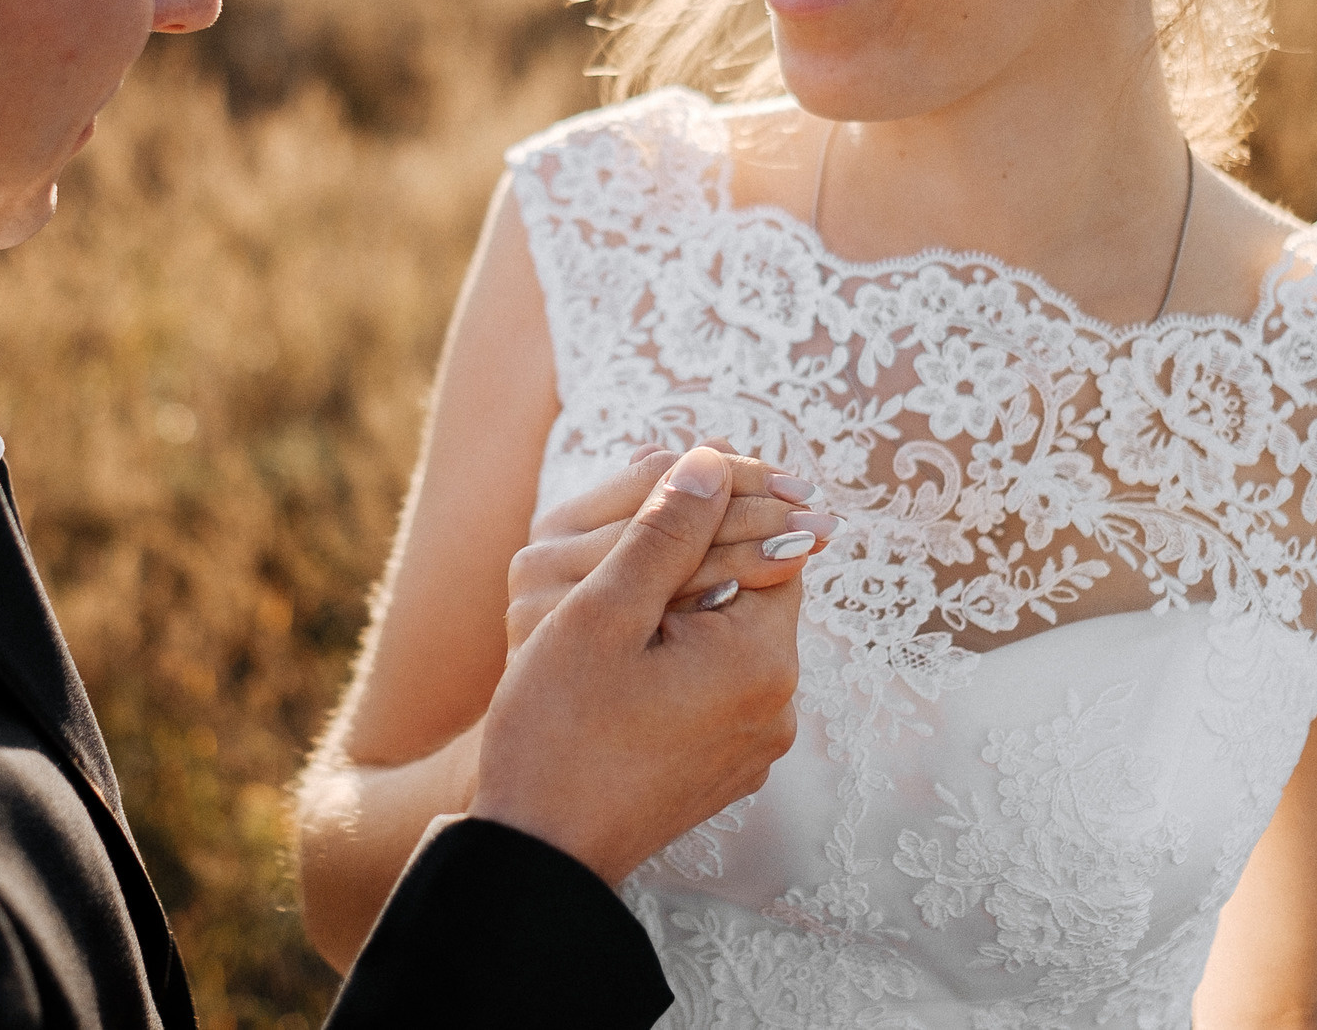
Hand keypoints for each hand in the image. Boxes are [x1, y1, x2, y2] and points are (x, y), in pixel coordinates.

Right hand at [469, 446, 804, 884]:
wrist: (539, 855)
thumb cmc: (558, 731)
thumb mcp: (601, 611)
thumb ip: (664, 531)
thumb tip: (713, 460)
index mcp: (761, 661)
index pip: (774, 546)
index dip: (731, 502)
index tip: (691, 466)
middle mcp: (777, 707)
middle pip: (758, 591)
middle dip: (709, 549)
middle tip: (658, 509)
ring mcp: (755, 745)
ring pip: (737, 637)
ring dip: (695, 600)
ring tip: (631, 577)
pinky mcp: (726, 769)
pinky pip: (722, 684)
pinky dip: (688, 651)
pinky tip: (633, 646)